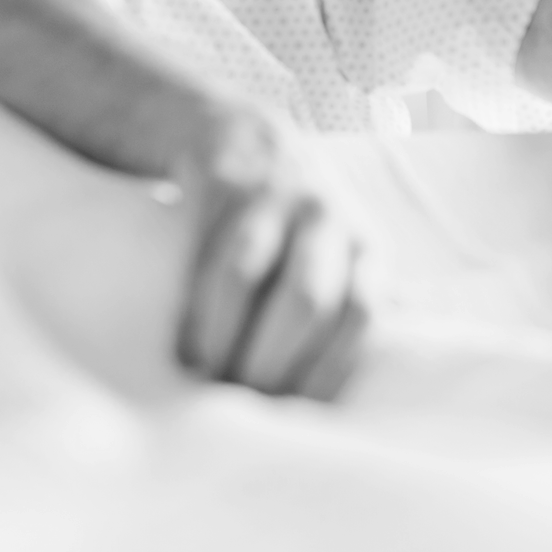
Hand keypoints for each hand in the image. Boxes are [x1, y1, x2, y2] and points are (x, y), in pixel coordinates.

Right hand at [173, 108, 368, 399]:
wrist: (241, 137)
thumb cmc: (290, 230)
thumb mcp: (339, 258)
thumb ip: (343, 317)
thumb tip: (331, 414)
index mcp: (365, 247)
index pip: (362, 316)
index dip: (329, 369)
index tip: (295, 413)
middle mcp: (328, 218)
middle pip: (308, 300)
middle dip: (272, 362)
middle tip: (244, 401)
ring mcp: (275, 197)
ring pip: (250, 275)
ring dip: (225, 338)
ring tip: (207, 379)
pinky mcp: (225, 185)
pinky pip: (206, 254)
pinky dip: (195, 312)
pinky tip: (185, 350)